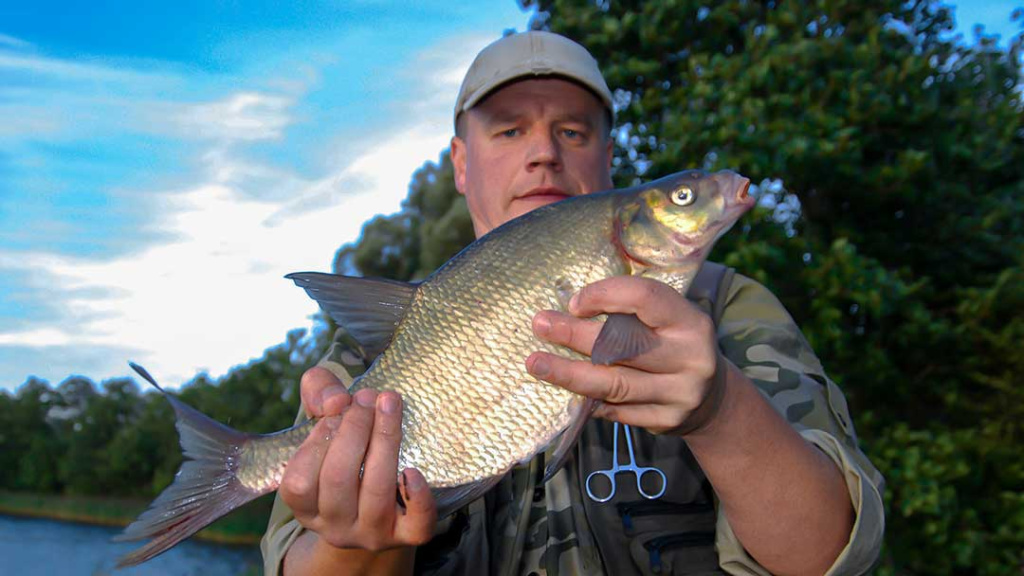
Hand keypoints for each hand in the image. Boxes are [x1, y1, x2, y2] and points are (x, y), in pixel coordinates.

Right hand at [279, 367, 436, 551]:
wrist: (379, 505)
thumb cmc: (346, 452)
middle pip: (338, 480)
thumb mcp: (324, 422)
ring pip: (377, 492)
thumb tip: (336, 399)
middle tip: (367, 396)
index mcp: (305, 507)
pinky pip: (416, 525)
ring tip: (389, 403)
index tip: (338, 404)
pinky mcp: (408, 534)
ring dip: (384, 441)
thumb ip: (319, 393)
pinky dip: (418, 496)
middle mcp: (335, 526)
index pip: (299, 482)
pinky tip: (412, 468)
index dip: (317, 439)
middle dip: (354, 430)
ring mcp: (372, 533)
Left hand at [526, 276, 725, 435]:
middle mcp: (689, 359)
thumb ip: (633, 314)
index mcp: (690, 322)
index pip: (644, 298)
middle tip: (540, 325)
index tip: (574, 302)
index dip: (605, 295)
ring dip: (569, 374)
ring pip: (613, 384)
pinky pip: (617, 411)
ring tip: (537, 363)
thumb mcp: (670, 321)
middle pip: (622, 346)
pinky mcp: (666, 422)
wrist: (713, 400)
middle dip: (575, 335)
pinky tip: (566, 391)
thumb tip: (570, 308)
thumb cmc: (676, 346)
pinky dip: (588, 401)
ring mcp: (679, 394)